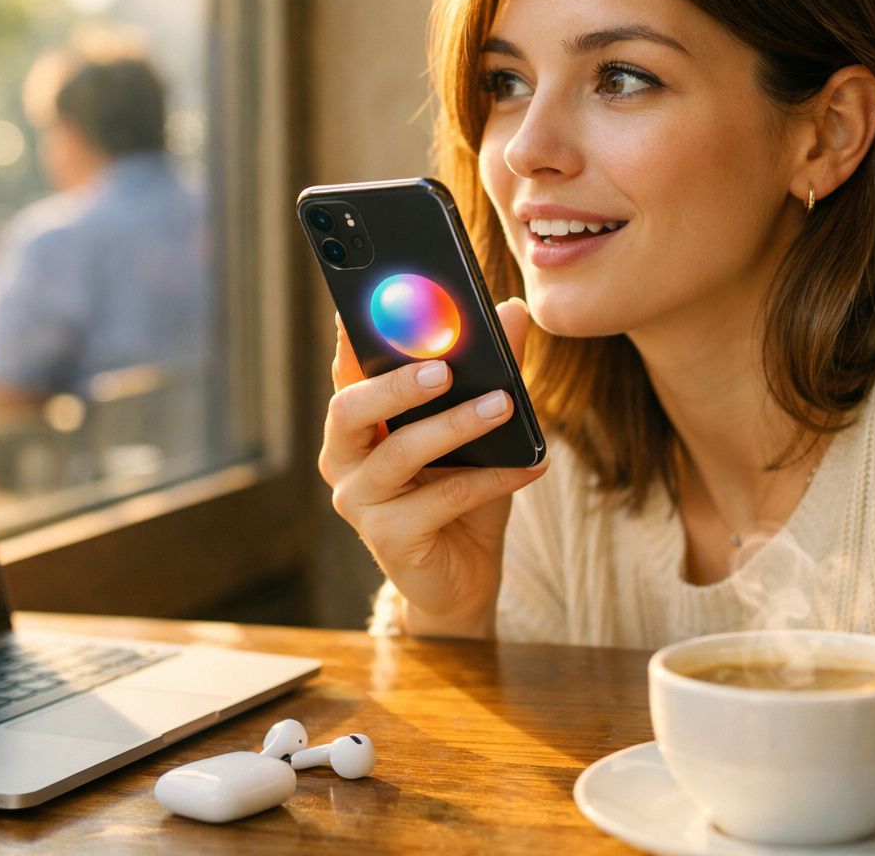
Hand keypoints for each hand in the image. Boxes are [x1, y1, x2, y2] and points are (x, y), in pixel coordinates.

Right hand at [318, 299, 546, 637]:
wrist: (464, 576)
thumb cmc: (461, 493)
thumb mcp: (483, 427)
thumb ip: (493, 370)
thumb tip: (511, 311)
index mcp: (357, 421)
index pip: (348, 368)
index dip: (353, 335)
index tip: (370, 300)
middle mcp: (344, 457)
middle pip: (350, 408)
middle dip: (395, 383)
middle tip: (443, 367)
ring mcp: (360, 501)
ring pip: (400, 453)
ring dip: (453, 426)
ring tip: (502, 405)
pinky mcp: (387, 540)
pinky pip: (442, 500)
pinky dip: (491, 479)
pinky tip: (530, 464)